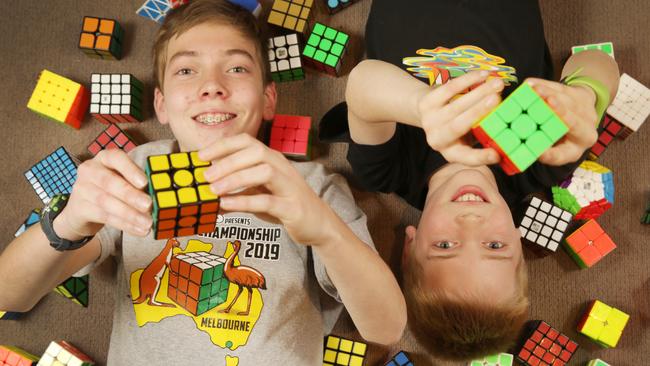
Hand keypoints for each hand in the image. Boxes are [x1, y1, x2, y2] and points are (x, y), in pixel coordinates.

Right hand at [55, 149, 152, 239]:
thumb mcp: (122, 180)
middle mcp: (90, 170)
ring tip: (148, 223)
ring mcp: (82, 189)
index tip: (144, 183)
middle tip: (149, 205)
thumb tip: (159, 196)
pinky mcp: (80, 208)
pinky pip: (105, 217)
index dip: (130, 170)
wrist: (81, 209)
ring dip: (130, 214)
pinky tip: (139, 230)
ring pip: (107, 202)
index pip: (116, 158)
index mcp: (104, 158)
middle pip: (110, 182)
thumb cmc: (110, 190)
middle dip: (131, 195)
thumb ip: (138, 184)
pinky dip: (125, 224)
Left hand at [198, 134, 331, 245]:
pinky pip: (267, 200)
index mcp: (272, 160)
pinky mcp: (291, 207)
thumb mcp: (259, 194)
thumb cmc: (286, 205)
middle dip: (227, 161)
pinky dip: (244, 201)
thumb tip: (208, 195)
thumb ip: (237, 191)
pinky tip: (227, 205)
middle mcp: (281, 167)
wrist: (318, 224)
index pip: (247, 141)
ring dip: (235, 179)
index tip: (201, 156)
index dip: (223, 145)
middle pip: (255, 152)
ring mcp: (288, 186)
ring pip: (263, 172)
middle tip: (206, 176)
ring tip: (214, 190)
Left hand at [417, 70, 503, 165]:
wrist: (429, 113)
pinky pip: (449, 89)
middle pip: (458, 126)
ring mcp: (429, 122)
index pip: (466, 158)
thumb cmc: (459, 126)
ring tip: (498, 83)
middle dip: (478, 112)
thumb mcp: (470, 135)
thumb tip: (510, 126)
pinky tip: (484, 75)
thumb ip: (485, 133)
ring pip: (456, 106)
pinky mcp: (425, 104)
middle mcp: (437, 140)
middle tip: (497, 99)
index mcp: (452, 153)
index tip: (496, 155)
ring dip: (478, 91)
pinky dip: (467, 80)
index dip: (481, 157)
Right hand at [527, 78, 598, 165]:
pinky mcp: (579, 96)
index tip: (539, 153)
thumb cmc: (558, 138)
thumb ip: (536, 147)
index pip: (562, 155)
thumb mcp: (550, 149)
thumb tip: (514, 147)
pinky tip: (532, 83)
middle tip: (548, 103)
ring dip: (550, 93)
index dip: (550, 154)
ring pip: (568, 102)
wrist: (580, 119)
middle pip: (574, 124)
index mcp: (572, 151)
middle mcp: (583, 133)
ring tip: (534, 90)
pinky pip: (563, 89)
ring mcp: (584, 113)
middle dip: (561, 112)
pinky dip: (546, 85)